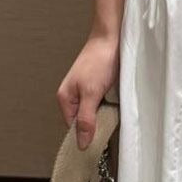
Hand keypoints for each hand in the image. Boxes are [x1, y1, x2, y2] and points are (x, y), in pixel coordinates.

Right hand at [56, 33, 119, 149]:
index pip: (73, 129)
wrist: (112, 39)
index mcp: (65, 99)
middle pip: (83, 123)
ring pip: (94, 115)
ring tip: (113, 112)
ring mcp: (86, 93)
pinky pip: (102, 106)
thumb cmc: (99, 60)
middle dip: (96, 126)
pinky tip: (116, 105)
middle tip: (108, 125)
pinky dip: (110, 108)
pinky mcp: (98, 89)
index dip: (85, 136)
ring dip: (104, 117)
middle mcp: (73, 97)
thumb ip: (86, 120)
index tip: (98, 143)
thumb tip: (81, 143)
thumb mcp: (91, 94)